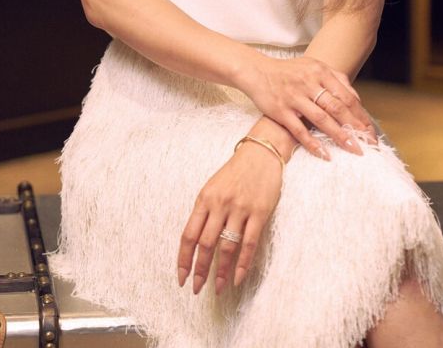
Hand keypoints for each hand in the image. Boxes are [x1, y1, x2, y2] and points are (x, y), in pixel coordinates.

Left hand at [177, 143, 281, 295]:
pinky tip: (237, 278)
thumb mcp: (212, 187)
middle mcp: (220, 204)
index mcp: (205, 199)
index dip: (183, 259)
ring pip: (227, 247)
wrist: (260, 153)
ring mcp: (240, 209)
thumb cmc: (234, 172)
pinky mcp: (259, 212)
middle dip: (200, 270)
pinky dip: (242, 264)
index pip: (189, 235)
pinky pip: (249, 243)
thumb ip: (204, 212)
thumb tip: (195, 244)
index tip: (181, 277)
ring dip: (221, 272)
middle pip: (205, 245)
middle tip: (196, 289)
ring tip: (218, 288)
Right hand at [242, 55, 376, 156]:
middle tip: (369, 144)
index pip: (346, 96)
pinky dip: (313, 143)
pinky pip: (299, 130)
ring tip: (354, 149)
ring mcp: (294, 97)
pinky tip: (325, 154)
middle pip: (337, 107)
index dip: (361, 115)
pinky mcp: (280, 110)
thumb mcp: (313, 67)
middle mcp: (308, 83)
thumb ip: (336, 79)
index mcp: (320, 72)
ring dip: (340, 136)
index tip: (371, 131)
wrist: (257, 71)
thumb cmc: (289, 72)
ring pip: (321, 119)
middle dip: (356, 127)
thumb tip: (356, 98)